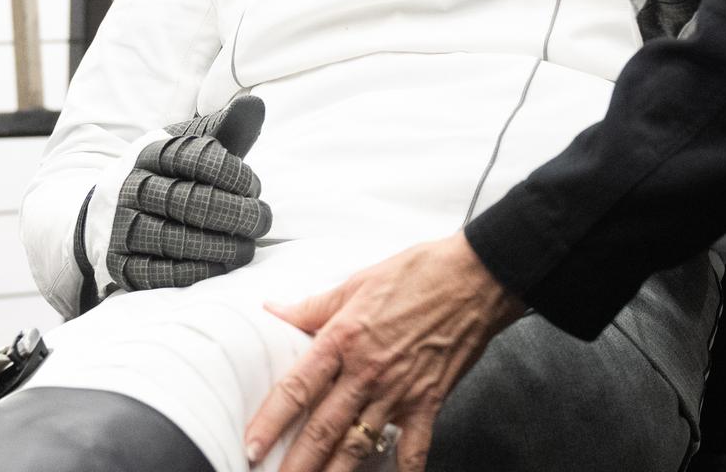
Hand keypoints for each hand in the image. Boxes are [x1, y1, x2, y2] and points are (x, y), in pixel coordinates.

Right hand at [98, 94, 272, 292]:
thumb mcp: (190, 144)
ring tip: (249, 247)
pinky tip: (222, 267)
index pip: (198, 159)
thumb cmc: (169, 174)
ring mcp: (121, 227)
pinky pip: (160, 273)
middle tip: (263, 221)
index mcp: (151, 152)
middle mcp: (131, 187)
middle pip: (191, 202)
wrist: (106, 211)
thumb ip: (225, 128)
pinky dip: (197, 272)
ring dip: (222, 247)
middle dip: (237, 214)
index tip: (255, 187)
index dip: (234, 175)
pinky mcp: (120, 264)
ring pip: (177, 240)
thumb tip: (255, 105)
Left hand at [244, 233, 523, 471]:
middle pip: (322, 428)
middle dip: (295, 464)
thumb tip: (275, 309)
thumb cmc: (419, 272)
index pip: (297, 387)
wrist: (474, 277)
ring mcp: (398, 391)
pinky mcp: (428, 402)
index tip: (251, 446)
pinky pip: (412, 449)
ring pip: (357, 445)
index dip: (271, 420)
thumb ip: (314, 305)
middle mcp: (367, 370)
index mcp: (344, 337)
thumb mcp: (359, 280)